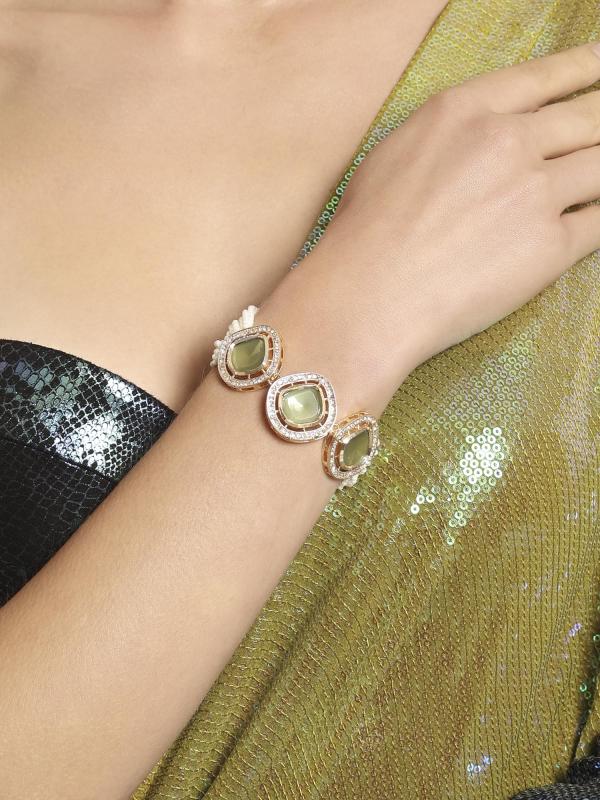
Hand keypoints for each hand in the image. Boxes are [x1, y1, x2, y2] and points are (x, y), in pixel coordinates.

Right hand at [307, 42, 599, 390]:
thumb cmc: (366, 233)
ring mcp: (534, 193)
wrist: (369, 294)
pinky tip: (594, 218)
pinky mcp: (550, 247)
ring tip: (596, 181)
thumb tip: (485, 135)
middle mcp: (508, 141)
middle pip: (588, 118)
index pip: (547, 76)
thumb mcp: (398, 153)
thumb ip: (453, 134)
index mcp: (466, 111)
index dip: (588, 68)